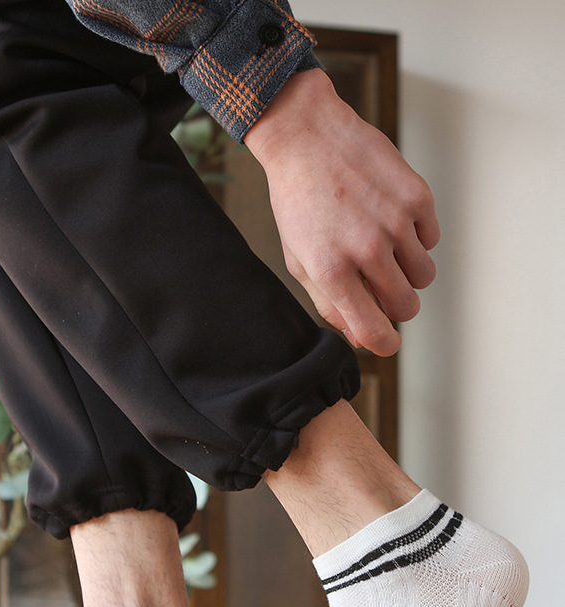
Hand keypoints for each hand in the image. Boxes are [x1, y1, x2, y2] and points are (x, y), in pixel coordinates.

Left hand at [245, 69, 439, 355]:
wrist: (307, 137)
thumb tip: (362, 336)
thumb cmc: (299, 203)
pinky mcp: (417, 197)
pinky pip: (432, 240)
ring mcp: (395, 222)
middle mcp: (366, 249)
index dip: (384, 343)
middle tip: (380, 285)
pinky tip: (390, 218)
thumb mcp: (300, 260)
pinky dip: (416, 237)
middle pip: (406, 307)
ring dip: (408, 271)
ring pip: (424, 277)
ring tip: (383, 247)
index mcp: (332, 271)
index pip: (374, 331)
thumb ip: (331, 303)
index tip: (386, 340)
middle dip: (396, 305)